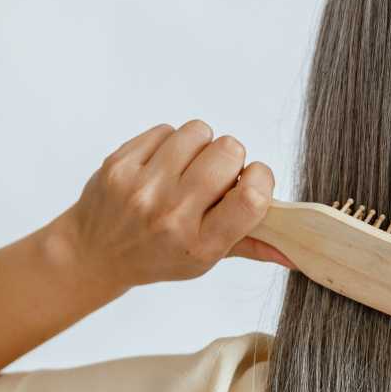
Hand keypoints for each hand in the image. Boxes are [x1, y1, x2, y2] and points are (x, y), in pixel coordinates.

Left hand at [53, 119, 293, 289]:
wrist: (93, 253)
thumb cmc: (158, 255)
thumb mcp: (204, 261)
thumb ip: (251, 247)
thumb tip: (297, 252)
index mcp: (200, 244)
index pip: (251, 198)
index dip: (261, 177)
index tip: (253, 179)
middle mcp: (172, 217)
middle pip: (228, 152)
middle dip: (230, 157)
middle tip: (216, 175)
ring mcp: (142, 189)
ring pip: (198, 132)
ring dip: (201, 145)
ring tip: (187, 167)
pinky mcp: (120, 165)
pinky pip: (166, 130)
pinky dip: (170, 142)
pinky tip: (162, 165)